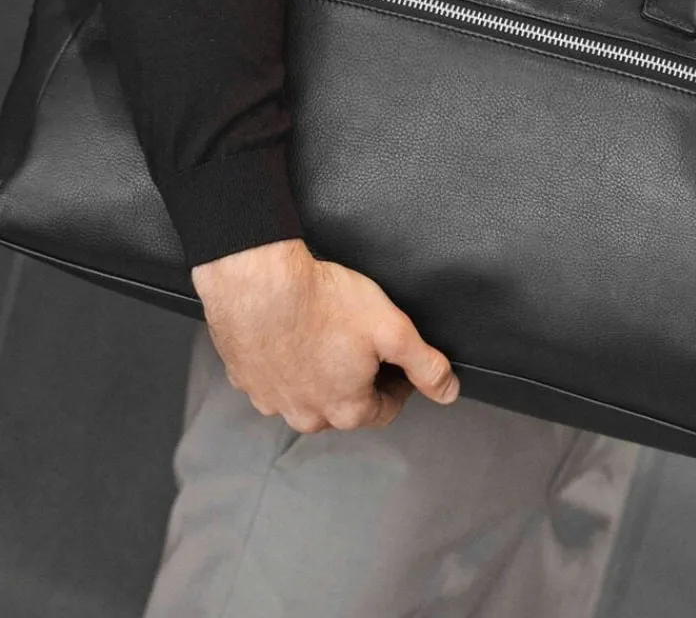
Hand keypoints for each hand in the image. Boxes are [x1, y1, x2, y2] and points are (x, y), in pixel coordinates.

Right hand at [191, 238, 459, 433]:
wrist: (258, 282)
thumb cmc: (323, 302)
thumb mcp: (392, 330)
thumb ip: (426, 365)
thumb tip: (448, 392)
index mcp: (345, 410)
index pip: (386, 409)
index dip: (400, 383)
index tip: (399, 359)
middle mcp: (306, 415)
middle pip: (346, 405)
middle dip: (361, 379)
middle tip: (363, 341)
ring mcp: (270, 399)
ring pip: (308, 394)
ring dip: (322, 373)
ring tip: (327, 334)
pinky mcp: (245, 378)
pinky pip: (276, 378)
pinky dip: (288, 363)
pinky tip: (294, 334)